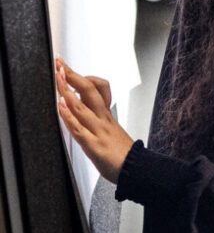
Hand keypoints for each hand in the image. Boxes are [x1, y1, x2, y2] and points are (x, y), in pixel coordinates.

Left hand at [55, 58, 133, 183]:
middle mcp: (103, 119)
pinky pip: (79, 128)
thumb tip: (80, 109)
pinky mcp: (94, 145)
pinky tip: (60, 106)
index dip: (83, 76)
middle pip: (89, 90)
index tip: (67, 67)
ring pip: (81, 106)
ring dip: (67, 91)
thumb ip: (97, 119)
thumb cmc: (123, 153)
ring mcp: (99, 131)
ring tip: (58, 78)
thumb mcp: (111, 129)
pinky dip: (68, 116)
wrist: (136, 169)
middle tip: (60, 63)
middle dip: (72, 76)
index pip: (99, 87)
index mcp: (107, 114)